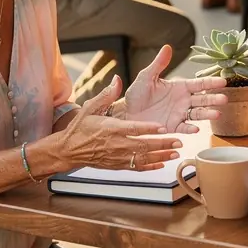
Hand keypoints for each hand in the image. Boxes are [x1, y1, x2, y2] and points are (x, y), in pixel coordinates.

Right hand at [57, 78, 183, 170]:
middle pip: (143, 146)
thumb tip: (117, 80)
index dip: (149, 128)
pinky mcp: (117, 165)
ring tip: (175, 154)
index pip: (133, 129)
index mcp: (111, 128)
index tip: (163, 127)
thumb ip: (106, 95)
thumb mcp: (90, 107)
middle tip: (178, 142)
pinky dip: (149, 167)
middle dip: (162, 145)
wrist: (68, 150)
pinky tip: (161, 164)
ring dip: (160, 157)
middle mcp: (115, 144)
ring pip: (143, 159)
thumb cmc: (80, 128)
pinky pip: (136, 168)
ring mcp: (117, 157)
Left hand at [122, 45, 226, 132]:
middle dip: (214, 99)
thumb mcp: (146, 76)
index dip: (211, 83)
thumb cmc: (136, 93)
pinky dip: (190, 129)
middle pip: (202, 99)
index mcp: (179, 87)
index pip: (199, 84)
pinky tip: (195, 128)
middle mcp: (183, 100)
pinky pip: (183, 128)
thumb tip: (167, 47)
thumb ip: (159, 64)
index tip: (223, 82)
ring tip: (216, 114)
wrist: (126, 113)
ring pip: (197, 114)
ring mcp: (179, 114)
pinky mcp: (172, 126)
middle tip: (224, 99)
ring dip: (207, 114)